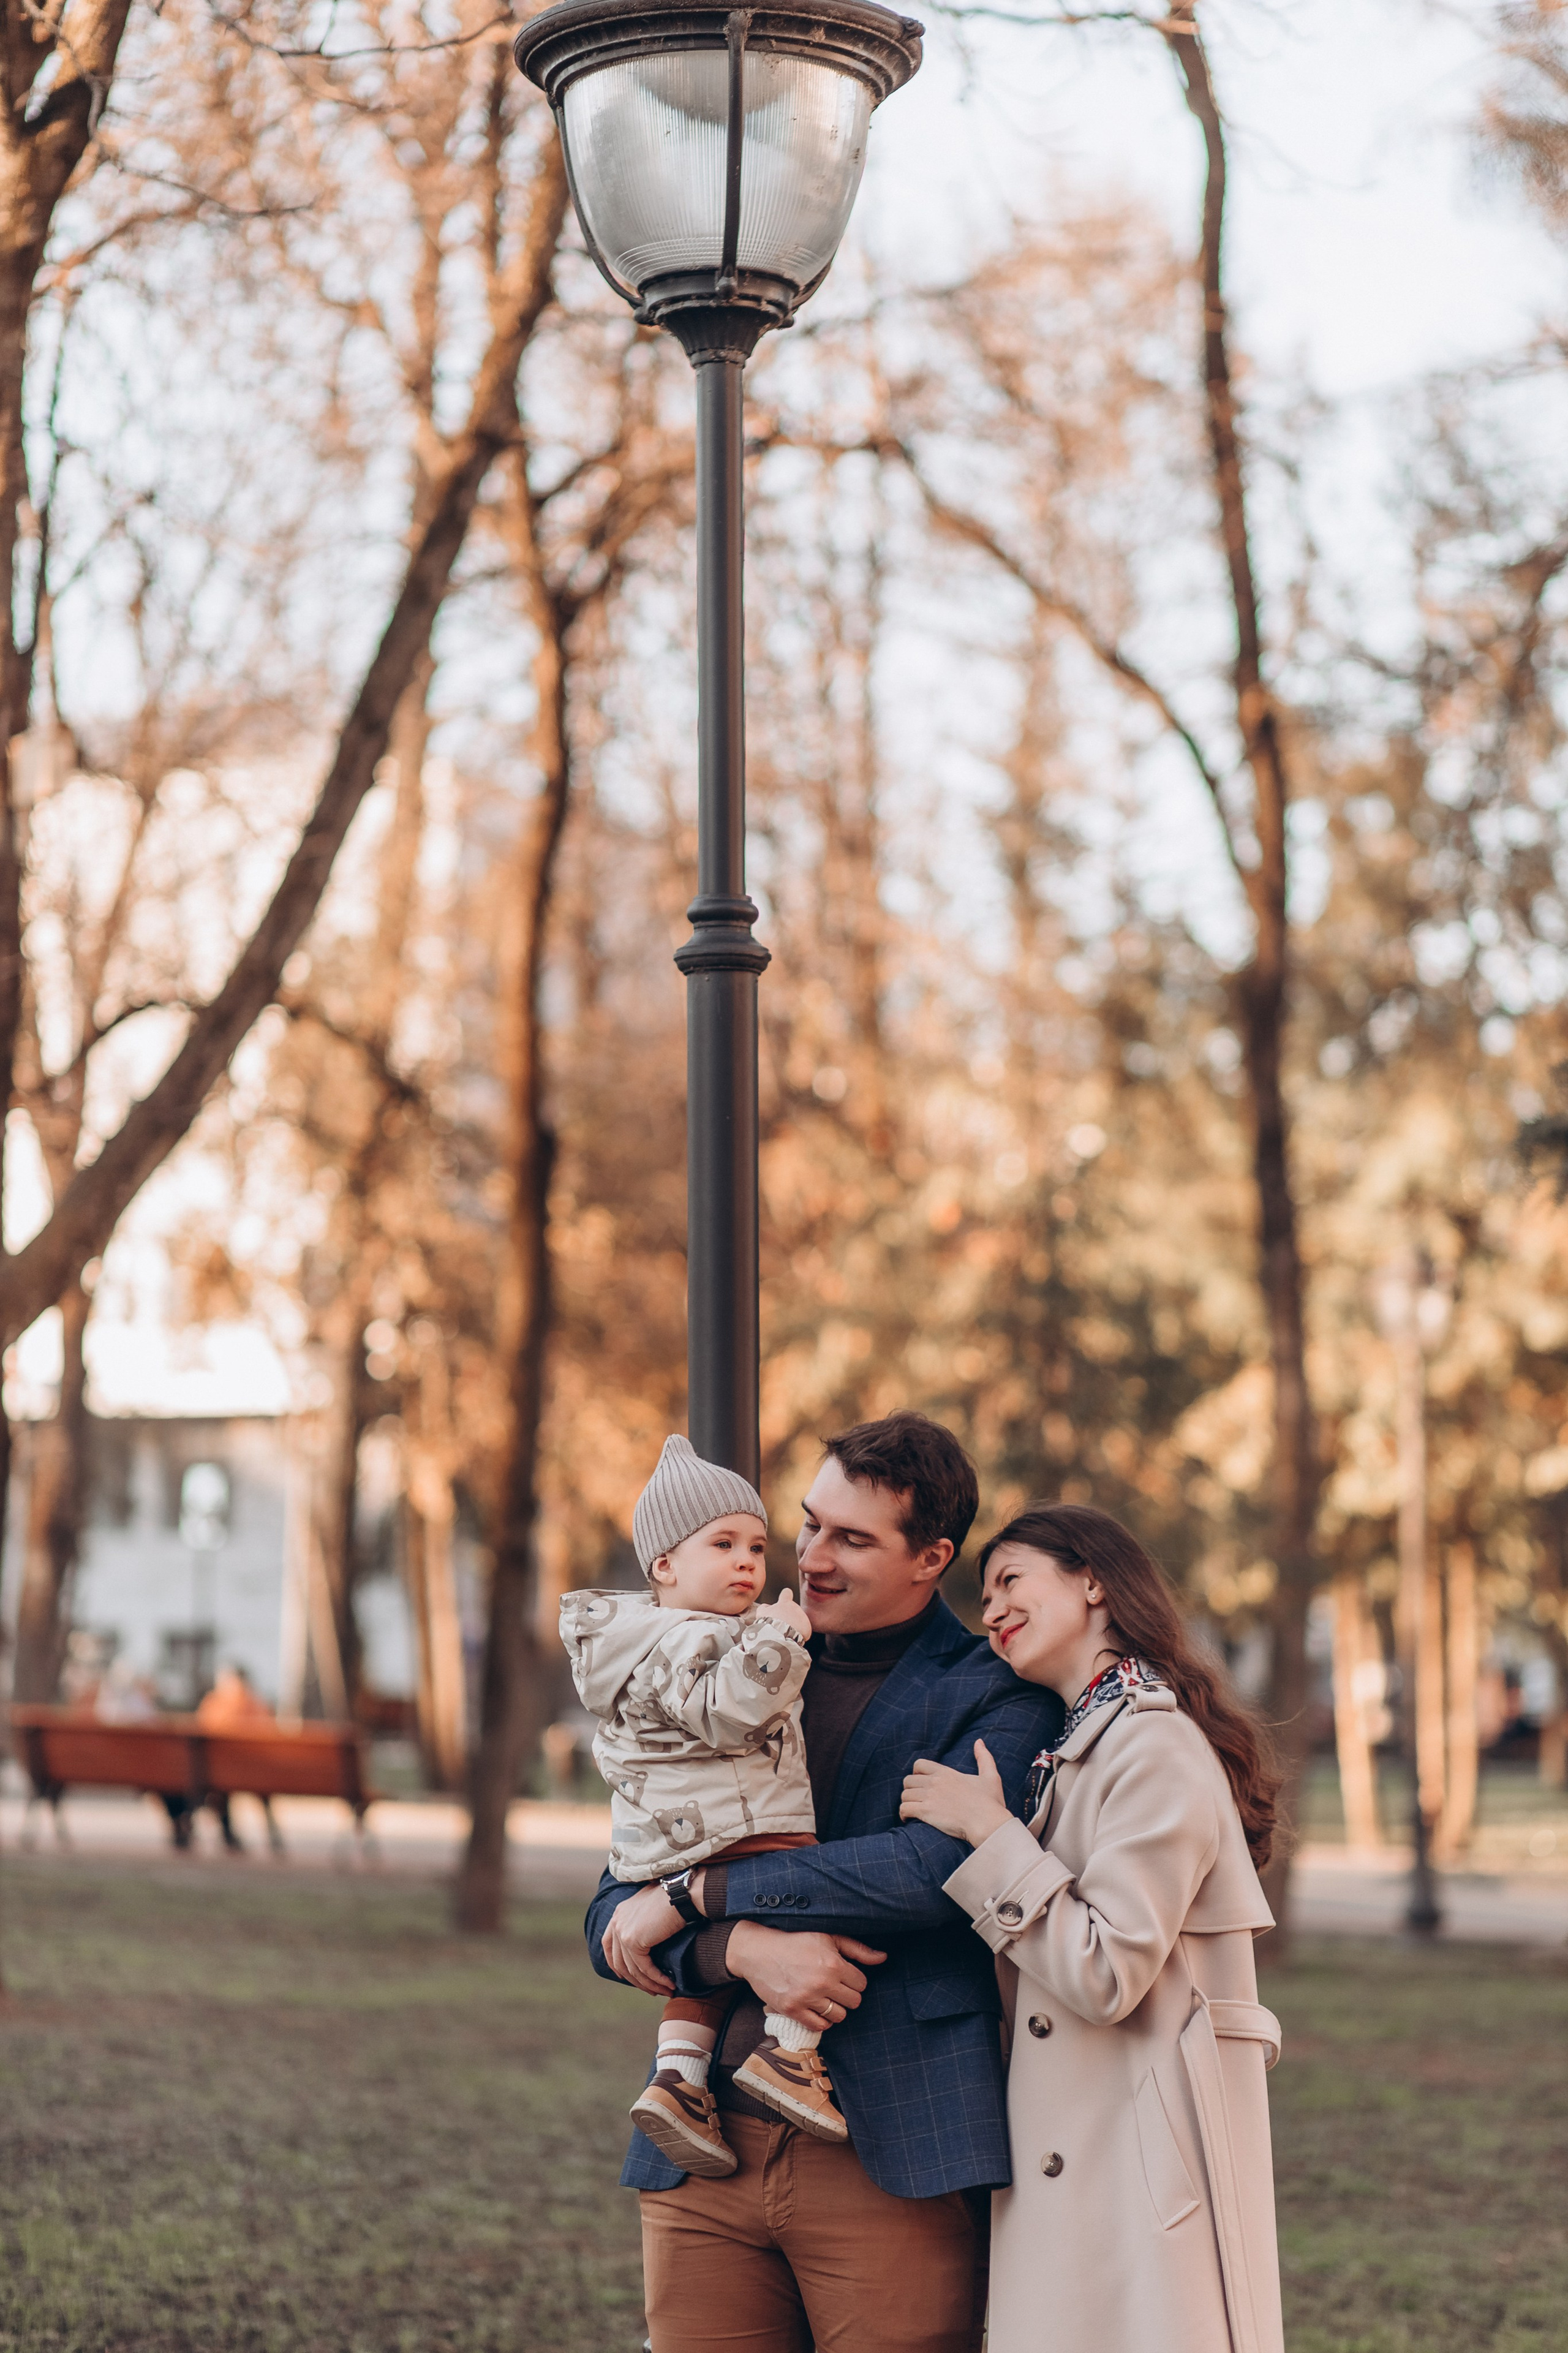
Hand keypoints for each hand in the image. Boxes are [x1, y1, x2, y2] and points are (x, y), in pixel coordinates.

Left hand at [600, 1882, 683, 1994]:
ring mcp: (622, 1931)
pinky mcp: (633, 1941)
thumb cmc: (673, 1898)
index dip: (616, 1964)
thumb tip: (647, 1941)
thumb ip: (642, 1923)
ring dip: (650, 1984)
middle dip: (636, 1980)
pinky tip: (668, 1984)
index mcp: (619, 1914)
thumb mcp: (650, 1910)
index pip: (608, 1945)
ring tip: (665, 1991)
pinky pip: (644, 1968)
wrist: (680, 1892)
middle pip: (620, 1962)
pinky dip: (656, 1979)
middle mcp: (617, 1922)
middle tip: (653, 1990)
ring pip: (633, 1969)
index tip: (627, 1977)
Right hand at [727, 1922, 886, 2030]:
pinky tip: (816, 2008)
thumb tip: (884, 1957)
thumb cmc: (796, 1941)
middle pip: (854, 2002)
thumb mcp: (828, 1937)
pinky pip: (819, 2026)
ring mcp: (806, 1998)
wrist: (759, 1951)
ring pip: (839, 2016)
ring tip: (825, 1997)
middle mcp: (822, 1982)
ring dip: (835, 2008)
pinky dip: (822, 2020)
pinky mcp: (792, 2010)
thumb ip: (857, 1949)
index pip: (862, 1983)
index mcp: (833, 1963)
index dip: (854, 1979)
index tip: (844, 1975)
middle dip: (847, 1994)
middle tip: (835, 1986)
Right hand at [756, 1591, 810, 1641]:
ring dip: (794, 1626)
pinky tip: (791, 1638)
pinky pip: (803, 1631)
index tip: (785, 1597)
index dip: (785, 1595)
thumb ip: (764, 1608)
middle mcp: (796, 1607)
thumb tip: (766, 1607)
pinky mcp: (807, 1628)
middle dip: (788, 1617)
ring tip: (785, 1633)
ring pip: (798, 1622)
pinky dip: (799, 1635)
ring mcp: (803, 1617)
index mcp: (785, 1603)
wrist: (780, 1636)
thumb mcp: (762, 1614)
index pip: (786, 1593)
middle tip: (780, 1626)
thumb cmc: (770, 1624)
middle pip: (792, 1611)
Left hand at [899, 1739, 1011, 1845]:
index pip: (919, 1764)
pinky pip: (904, 1808)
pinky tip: (907, 1819)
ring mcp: (929, 1796)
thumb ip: (984, 1757)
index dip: (917, 1773)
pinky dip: (903, 1814)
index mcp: (946, 1773)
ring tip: (912, 1810)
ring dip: (907, 1802)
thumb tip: (979, 1741)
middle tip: (916, 1799)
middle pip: (908, 1780)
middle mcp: (935, 1782)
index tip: (921, 1783)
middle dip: (910, 1789)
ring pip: (904, 1795)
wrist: (987, 1823)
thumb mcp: (990, 1776)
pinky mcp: (926, 1812)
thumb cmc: (990, 1803)